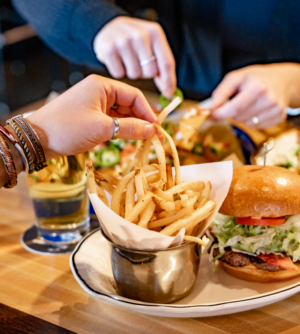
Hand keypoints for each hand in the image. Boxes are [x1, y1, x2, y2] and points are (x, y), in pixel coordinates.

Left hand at [26, 75, 158, 159]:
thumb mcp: (103, 129)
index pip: (134, 95)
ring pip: (119, 113)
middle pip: (128, 104)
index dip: (148, 112)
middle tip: (151, 137)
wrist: (37, 139)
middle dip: (140, 120)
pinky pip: (109, 120)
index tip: (157, 128)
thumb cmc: (68, 128)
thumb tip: (153, 130)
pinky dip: (118, 129)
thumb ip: (130, 128)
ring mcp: (92, 103)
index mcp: (102, 85)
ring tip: (140, 140)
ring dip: (130, 126)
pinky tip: (123, 139)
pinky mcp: (88, 115)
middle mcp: (98, 91)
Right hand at [93, 16, 175, 97]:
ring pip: (135, 75)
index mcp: (154, 32)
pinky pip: (119, 74)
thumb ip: (162, 66)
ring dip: (131, 72)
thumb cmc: (134, 40)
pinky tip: (116, 59)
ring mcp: (123, 41)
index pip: (166, 63)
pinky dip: (118, 71)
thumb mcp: (151, 45)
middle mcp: (140, 34)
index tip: (169, 93)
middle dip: (145, 73)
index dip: (168, 81)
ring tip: (126, 60)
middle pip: (151, 72)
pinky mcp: (108, 49)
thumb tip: (168, 91)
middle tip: (138, 63)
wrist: (108, 27)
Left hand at [210, 63, 299, 128]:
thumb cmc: (255, 78)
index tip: (211, 115)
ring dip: (243, 117)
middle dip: (232, 112)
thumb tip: (210, 108)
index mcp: (257, 87)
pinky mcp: (280, 117)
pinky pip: (256, 127)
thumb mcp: (235, 78)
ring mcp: (276, 109)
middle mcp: (269, 99)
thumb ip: (220, 93)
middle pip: (238, 117)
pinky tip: (258, 109)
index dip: (219, 114)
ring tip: (250, 104)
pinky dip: (253, 121)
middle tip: (237, 100)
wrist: (282, 79)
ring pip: (247, 124)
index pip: (234, 108)